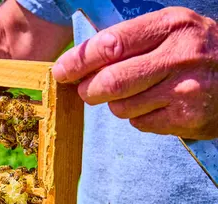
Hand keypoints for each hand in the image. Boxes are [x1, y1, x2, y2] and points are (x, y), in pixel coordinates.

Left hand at [52, 7, 217, 139]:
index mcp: (171, 26)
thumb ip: (129, 40)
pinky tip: (155, 105)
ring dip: (116, 105)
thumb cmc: (197, 50)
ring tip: (134, 94)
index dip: (78, 61)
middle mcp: (179, 56)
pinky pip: (140, 124)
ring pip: (121, 107)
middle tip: (87, 91)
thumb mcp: (171, 30)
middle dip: (89, 90)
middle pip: (110, 81)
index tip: (61, 71)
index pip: (111, 44)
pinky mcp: (186, 119)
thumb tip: (77, 61)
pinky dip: (138, 118)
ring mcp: (184, 90)